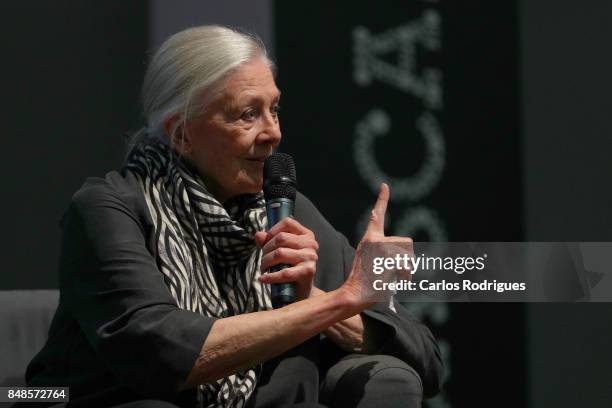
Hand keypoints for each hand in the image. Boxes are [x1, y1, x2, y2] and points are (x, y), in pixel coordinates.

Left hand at [255, 218, 318, 300]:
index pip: (287, 222)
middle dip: (266, 249)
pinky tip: (263, 279)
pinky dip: (270, 277)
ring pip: (280, 253)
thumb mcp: (279, 251)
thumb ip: (268, 241)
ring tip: (263, 268)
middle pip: (281, 238)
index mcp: (306, 234)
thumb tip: (258, 235)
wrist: (299, 291)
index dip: (272, 230)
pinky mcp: (308, 271)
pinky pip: (284, 272)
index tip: (265, 242)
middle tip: (263, 260)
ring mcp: (311, 257)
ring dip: (266, 262)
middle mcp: (311, 243)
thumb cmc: (289, 267)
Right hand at [342, 183, 413, 306]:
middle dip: (406, 258)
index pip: (377, 216)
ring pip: (408, 254)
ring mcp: (379, 245)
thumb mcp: (377, 267)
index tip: (385, 186)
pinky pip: (406, 263)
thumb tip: (408, 263)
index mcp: (370, 239)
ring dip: (405, 269)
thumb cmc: (367, 285)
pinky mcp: (384, 254)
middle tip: (391, 272)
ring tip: (388, 277)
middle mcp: (374, 239)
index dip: (382, 200)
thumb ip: (388, 258)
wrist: (355, 294)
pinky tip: (388, 279)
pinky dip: (403, 275)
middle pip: (406, 242)